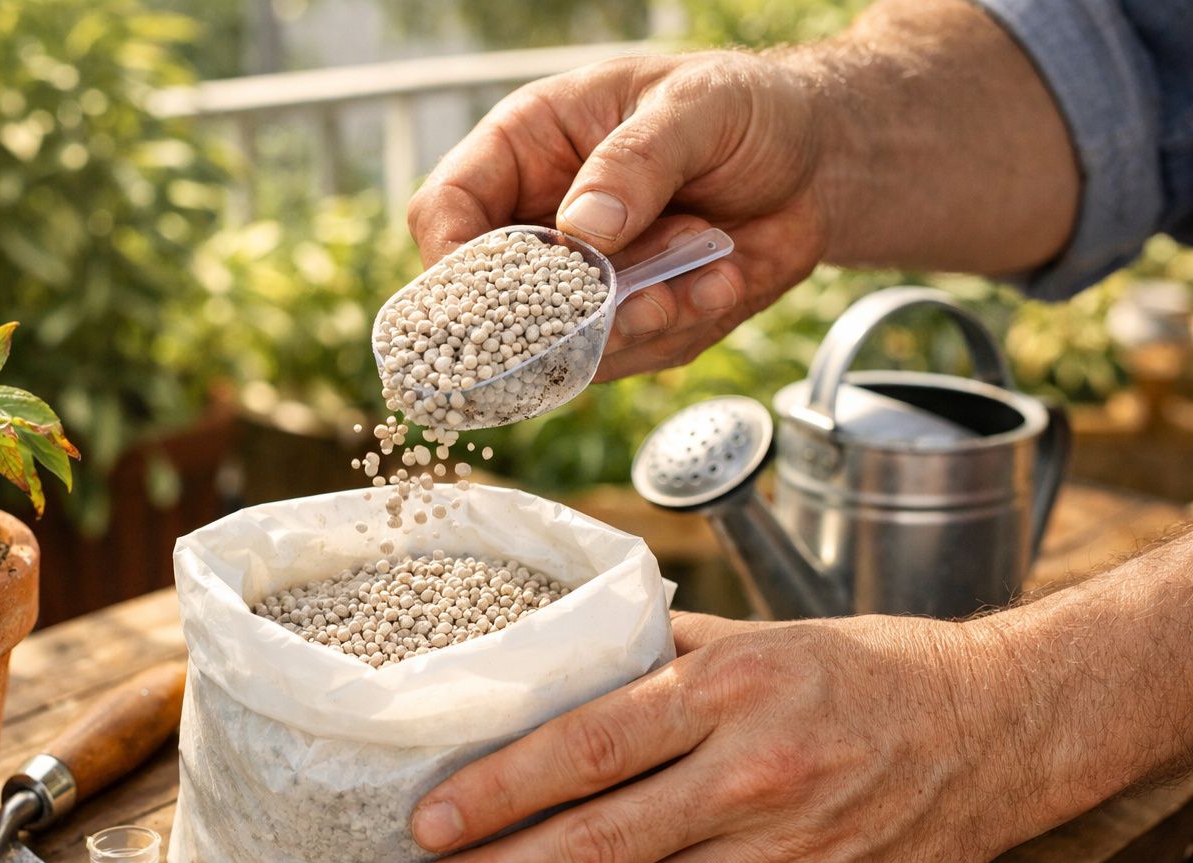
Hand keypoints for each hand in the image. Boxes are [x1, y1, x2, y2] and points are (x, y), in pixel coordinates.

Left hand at [385, 612, 1056, 862]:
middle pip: (595, 846)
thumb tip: (550, 671)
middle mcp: (750, 779)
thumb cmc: (862, 670)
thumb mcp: (756, 637)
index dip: (501, 791)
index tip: (430, 822)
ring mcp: (779, 857)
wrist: (993, 729)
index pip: (588, 747)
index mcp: (729, 692)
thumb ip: (652, 657)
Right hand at [406, 53, 832, 380]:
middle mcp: (539, 220)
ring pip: (562, 344)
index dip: (454, 260)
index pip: (445, 210)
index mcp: (525, 148)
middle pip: (492, 301)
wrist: (815, 164)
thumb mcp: (696, 109)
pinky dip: (680, 329)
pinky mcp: (626, 322)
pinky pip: (629, 356)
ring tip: (701, 276)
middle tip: (636, 298)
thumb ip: (636, 160)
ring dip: (637, 323)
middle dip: (563, 314)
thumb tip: (581, 226)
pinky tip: (721, 281)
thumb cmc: (743, 109)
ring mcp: (580, 280)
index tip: (500, 292)